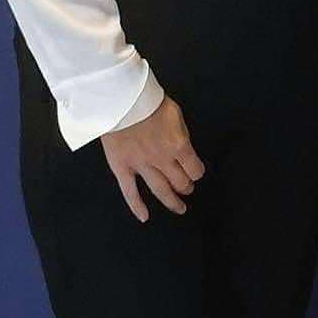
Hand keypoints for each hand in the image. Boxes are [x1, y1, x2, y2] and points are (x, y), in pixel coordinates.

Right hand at [100, 97, 204, 223]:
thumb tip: (184, 149)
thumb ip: (181, 135)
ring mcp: (141, 165)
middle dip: (186, 187)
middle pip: (180, 181)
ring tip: (180, 208)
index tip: (195, 172)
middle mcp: (162, 160)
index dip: (197, 172)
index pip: (195, 169)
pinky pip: (130, 191)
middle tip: (187, 189)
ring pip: (160, 190)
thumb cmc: (149, 102)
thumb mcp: (176, 115)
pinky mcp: (121, 167)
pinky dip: (137, 206)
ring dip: (172, 201)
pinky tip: (145, 217)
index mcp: (179, 146)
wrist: (120, 99)